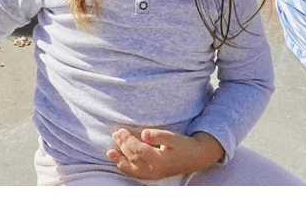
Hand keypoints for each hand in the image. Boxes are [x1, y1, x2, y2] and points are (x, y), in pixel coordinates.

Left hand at [107, 128, 223, 180]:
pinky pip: (135, 174)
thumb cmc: (184, 145)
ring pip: (132, 168)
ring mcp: (152, 174)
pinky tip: (118, 162)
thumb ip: (158, 135)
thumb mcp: (173, 137)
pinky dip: (125, 168)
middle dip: (123, 145)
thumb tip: (144, 133)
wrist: (195, 157)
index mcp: (159, 159)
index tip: (121, 130)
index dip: (128, 140)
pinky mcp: (152, 175)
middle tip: (115, 134)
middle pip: (133, 157)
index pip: (138, 149)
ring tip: (110, 151)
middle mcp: (154, 170)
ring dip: (120, 159)